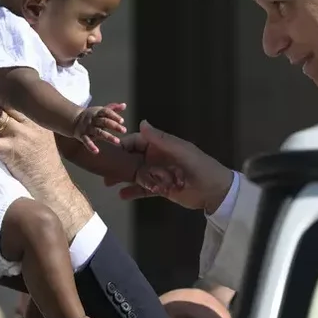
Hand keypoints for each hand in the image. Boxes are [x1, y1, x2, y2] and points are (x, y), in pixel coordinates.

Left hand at [0, 89, 93, 240]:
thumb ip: (29, 126)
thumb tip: (10, 117)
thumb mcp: (42, 139)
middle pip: (4, 101)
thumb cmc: (45, 165)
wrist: (54, 186)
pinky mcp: (13, 153)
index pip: (16, 98)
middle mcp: (31, 124)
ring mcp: (22, 137)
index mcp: (38, 119)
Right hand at [73, 103, 127, 152]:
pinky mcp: (82, 136)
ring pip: (98, 132)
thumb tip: (124, 105)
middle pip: (104, 122)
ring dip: (108, 137)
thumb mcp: (101, 110)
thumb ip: (113, 108)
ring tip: (117, 142)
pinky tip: (96, 151)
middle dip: (114, 126)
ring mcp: (88, 128)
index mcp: (98, 112)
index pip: (106, 112)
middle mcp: (93, 120)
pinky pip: (86, 141)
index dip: (114, 116)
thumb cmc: (92, 116)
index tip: (122, 121)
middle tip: (124, 130)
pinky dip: (90, 146)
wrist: (74, 120)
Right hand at [107, 121, 232, 214]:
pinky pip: (144, 189)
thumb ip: (160, 139)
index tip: (107, 150)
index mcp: (161, 145)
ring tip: (108, 183)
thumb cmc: (200, 167)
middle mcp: (157, 158)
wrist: (215, 191)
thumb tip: (141, 122)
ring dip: (123, 178)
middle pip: (132, 158)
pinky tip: (122, 196)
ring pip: (136, 174)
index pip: (136, 142)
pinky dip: (133, 192)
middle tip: (103, 170)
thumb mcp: (181, 151)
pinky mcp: (161, 188)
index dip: (122, 145)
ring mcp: (158, 173)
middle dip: (118, 163)